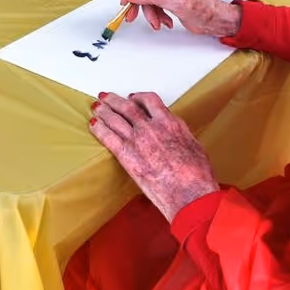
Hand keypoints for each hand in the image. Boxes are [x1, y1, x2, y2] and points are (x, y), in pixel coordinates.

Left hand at [90, 91, 218, 222]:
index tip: (133, 98)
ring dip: (104, 111)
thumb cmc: (196, 174)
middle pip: (127, 107)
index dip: (138, 97)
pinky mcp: (126, 156)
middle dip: (115, 100)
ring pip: (115, 118)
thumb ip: (179, 133)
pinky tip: (94, 125)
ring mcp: (137, 140)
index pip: (150, 100)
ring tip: (97, 107)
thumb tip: (174, 130)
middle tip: (107, 97)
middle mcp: (151, 127)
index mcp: (169, 123)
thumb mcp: (193, 144)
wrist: (189, 192)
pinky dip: (99, 129)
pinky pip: (108, 137)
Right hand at [122, 0, 241, 36]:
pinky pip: (155, 7)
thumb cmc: (205, 8)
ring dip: (151, 14)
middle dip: (140, 4)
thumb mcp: (176, 2)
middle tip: (131, 17)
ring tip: (159, 24)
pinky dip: (158, 16)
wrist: (217, 22)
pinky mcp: (169, 0)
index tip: (126, 0)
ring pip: (148, 0)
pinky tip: (166, 23)